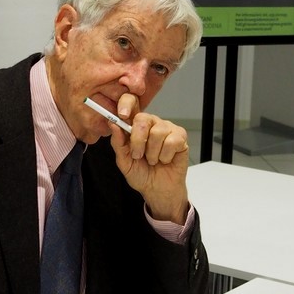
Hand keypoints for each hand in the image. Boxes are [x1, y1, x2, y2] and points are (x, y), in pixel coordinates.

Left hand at [109, 93, 189, 223]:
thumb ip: (118, 143)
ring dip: (153, 153)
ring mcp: (167, 129)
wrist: (157, 190)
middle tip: (138, 155)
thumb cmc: (141, 174)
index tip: (122, 114)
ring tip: (153, 160)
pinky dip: (166, 156)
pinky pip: (172, 141)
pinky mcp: (180, 137)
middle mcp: (152, 123)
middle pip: (143, 118)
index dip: (126, 104)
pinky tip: (165, 159)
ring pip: (158, 132)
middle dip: (138, 141)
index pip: (131, 103)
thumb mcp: (124, 161)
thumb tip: (113, 124)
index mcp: (135, 125)